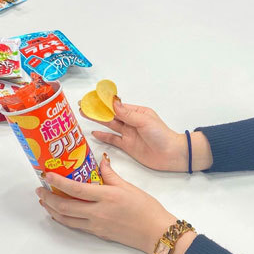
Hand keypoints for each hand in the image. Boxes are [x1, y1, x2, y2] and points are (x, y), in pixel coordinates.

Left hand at [37, 156, 196, 253]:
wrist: (155, 232)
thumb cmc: (146, 208)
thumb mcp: (128, 186)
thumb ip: (110, 175)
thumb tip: (101, 161)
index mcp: (106, 197)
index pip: (75, 189)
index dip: (58, 182)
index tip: (46, 175)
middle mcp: (97, 212)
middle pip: (64, 206)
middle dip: (48, 198)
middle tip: (40, 189)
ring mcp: (96, 225)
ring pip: (66, 219)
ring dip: (52, 210)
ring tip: (45, 201)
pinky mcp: (97, 233)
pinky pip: (75, 225)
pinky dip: (64, 218)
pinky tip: (61, 213)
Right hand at [81, 99, 212, 171]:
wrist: (171, 155)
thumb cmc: (162, 135)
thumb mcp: (144, 121)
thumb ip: (127, 114)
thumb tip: (113, 102)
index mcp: (137, 112)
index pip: (117, 105)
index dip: (104, 102)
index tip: (91, 98)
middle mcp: (131, 122)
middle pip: (111, 114)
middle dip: (97, 110)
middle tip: (82, 106)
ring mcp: (128, 134)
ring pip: (110, 125)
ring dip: (98, 121)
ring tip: (84, 115)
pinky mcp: (127, 146)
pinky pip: (113, 140)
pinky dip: (103, 136)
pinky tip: (94, 133)